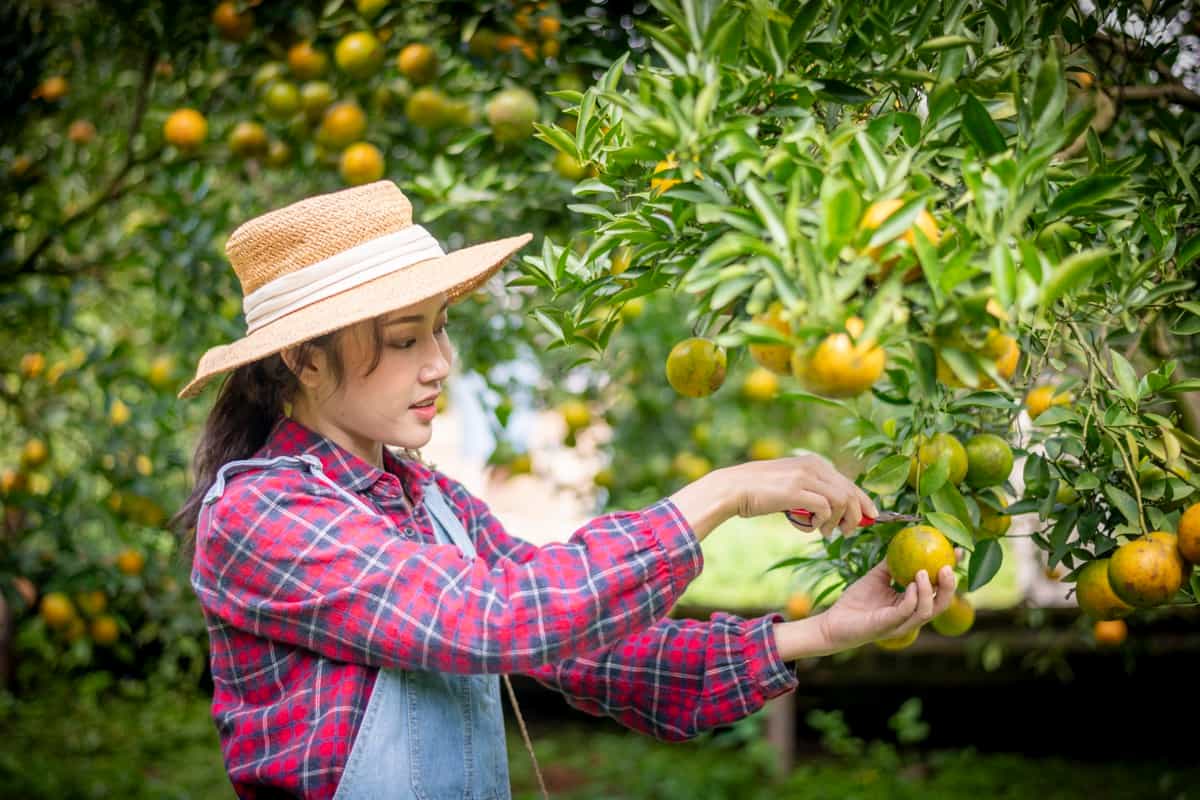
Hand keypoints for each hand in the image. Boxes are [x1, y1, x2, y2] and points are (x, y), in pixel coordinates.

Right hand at [729, 455, 878, 536]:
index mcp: (813, 462)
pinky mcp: (795, 490)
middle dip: (855, 515)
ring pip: (841, 501)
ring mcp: (804, 477)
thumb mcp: (791, 487)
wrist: (733, 489)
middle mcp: (813, 466)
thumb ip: (812, 492)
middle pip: (850, 492)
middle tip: (847, 531)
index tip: (871, 516)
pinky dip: (822, 521)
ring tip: (825, 532)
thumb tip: (836, 511)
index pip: (848, 482)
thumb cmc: (760, 492)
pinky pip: (824, 508)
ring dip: (837, 521)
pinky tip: (812, 527)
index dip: (863, 501)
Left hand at [816, 560, 956, 651]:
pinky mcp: (888, 626)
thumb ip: (891, 564)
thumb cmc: (856, 601)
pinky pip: (905, 612)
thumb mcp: (876, 577)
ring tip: (925, 571)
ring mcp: (901, 624)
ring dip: (929, 591)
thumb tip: (904, 541)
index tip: (957, 552)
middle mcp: (911, 616)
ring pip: (926, 611)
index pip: (938, 590)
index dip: (951, 573)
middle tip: (947, 566)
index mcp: (912, 605)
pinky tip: (912, 585)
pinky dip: (912, 598)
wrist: (834, 621)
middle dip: (949, 586)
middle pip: (941, 604)